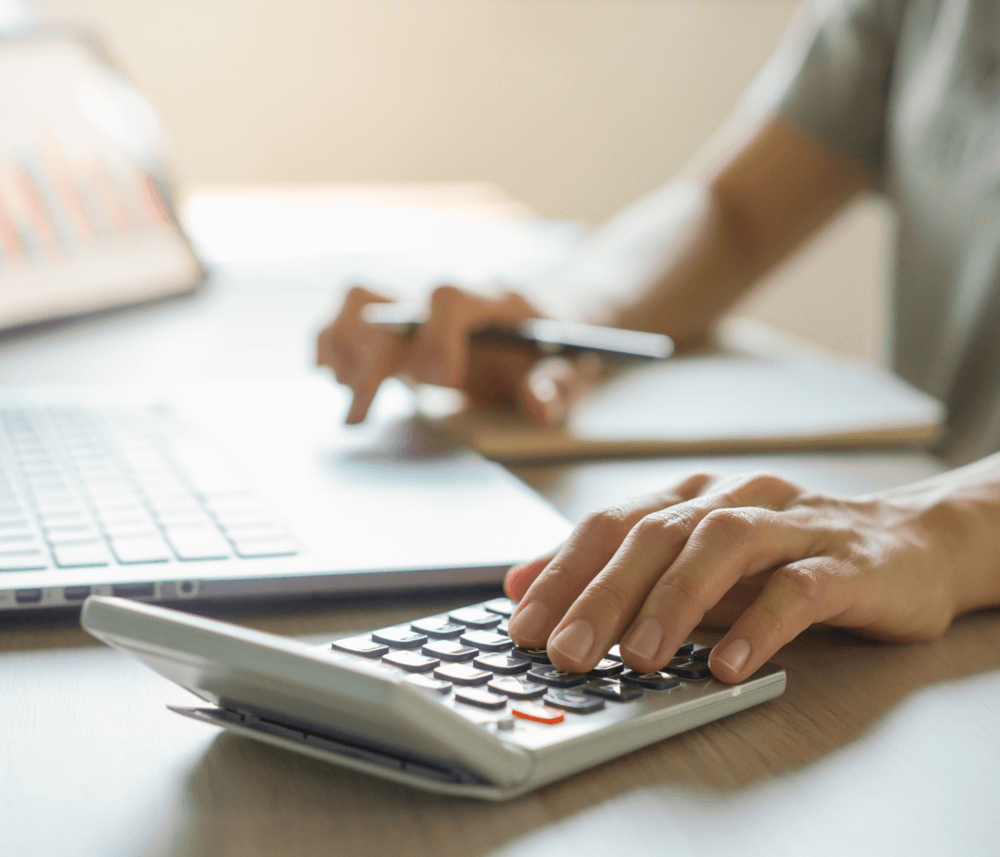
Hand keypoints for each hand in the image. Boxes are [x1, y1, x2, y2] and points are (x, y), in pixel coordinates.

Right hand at [316, 285, 598, 424]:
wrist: (540, 319)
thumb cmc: (552, 348)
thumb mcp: (569, 370)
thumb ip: (557, 387)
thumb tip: (538, 407)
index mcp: (491, 299)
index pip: (450, 296)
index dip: (439, 335)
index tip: (444, 380)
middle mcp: (445, 294)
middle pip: (386, 303)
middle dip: (368, 363)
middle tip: (359, 418)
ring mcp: (416, 303)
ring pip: (357, 299)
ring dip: (340, 346)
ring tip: (344, 392)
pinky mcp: (396, 319)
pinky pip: (347, 314)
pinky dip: (330, 343)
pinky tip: (334, 377)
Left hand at [505, 471, 963, 682]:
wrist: (905, 545)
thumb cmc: (783, 559)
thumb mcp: (691, 564)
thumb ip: (617, 573)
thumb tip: (523, 583)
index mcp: (689, 498)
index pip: (611, 524)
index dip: (562, 571)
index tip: (522, 623)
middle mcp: (733, 499)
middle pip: (657, 533)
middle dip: (603, 593)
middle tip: (566, 650)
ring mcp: (792, 524)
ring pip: (722, 545)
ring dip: (673, 601)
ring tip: (639, 658)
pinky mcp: (846, 561)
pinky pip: (799, 587)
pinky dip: (759, 623)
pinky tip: (729, 663)